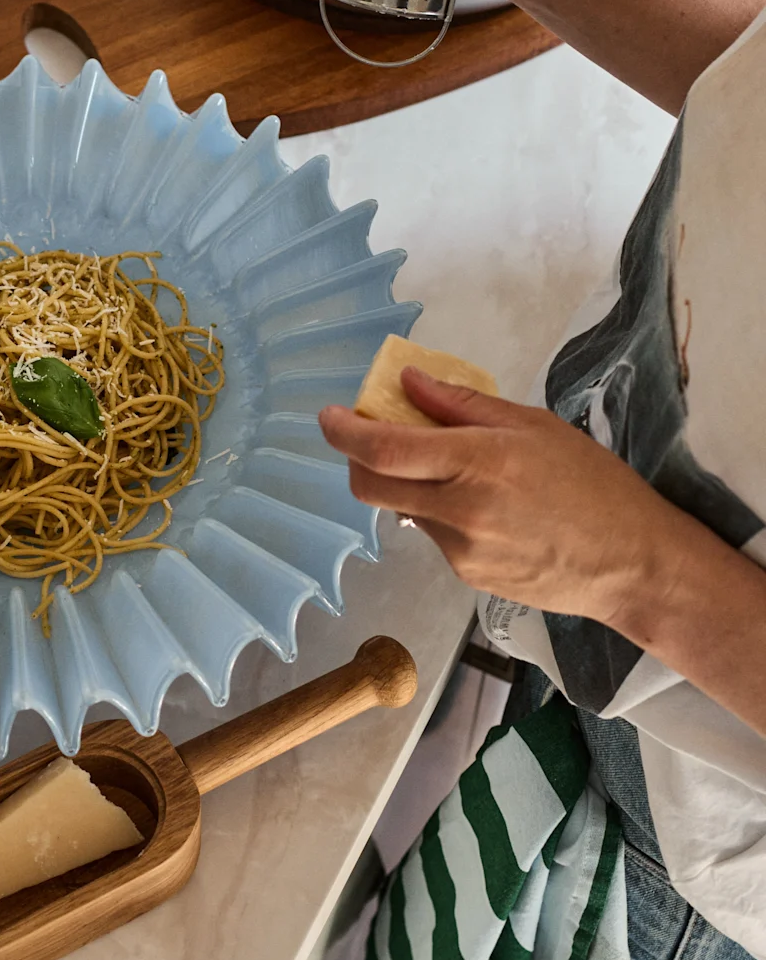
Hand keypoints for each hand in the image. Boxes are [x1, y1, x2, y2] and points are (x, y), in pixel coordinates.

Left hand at [318, 367, 680, 625]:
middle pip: (370, 487)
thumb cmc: (593, 483)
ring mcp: (460, 549)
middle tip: (370, 439)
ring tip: (458, 473)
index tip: (329, 416)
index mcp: (478, 461)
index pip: (383, 449)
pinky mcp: (466, 576)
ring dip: (408, 486)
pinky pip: (434, 535)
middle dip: (356, 461)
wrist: (630, 564)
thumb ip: (464, 406)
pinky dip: (439, 513)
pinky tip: (484, 509)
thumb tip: (409, 382)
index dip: (343, 432)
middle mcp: (459, 509)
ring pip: (403, 510)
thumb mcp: (535, 426)